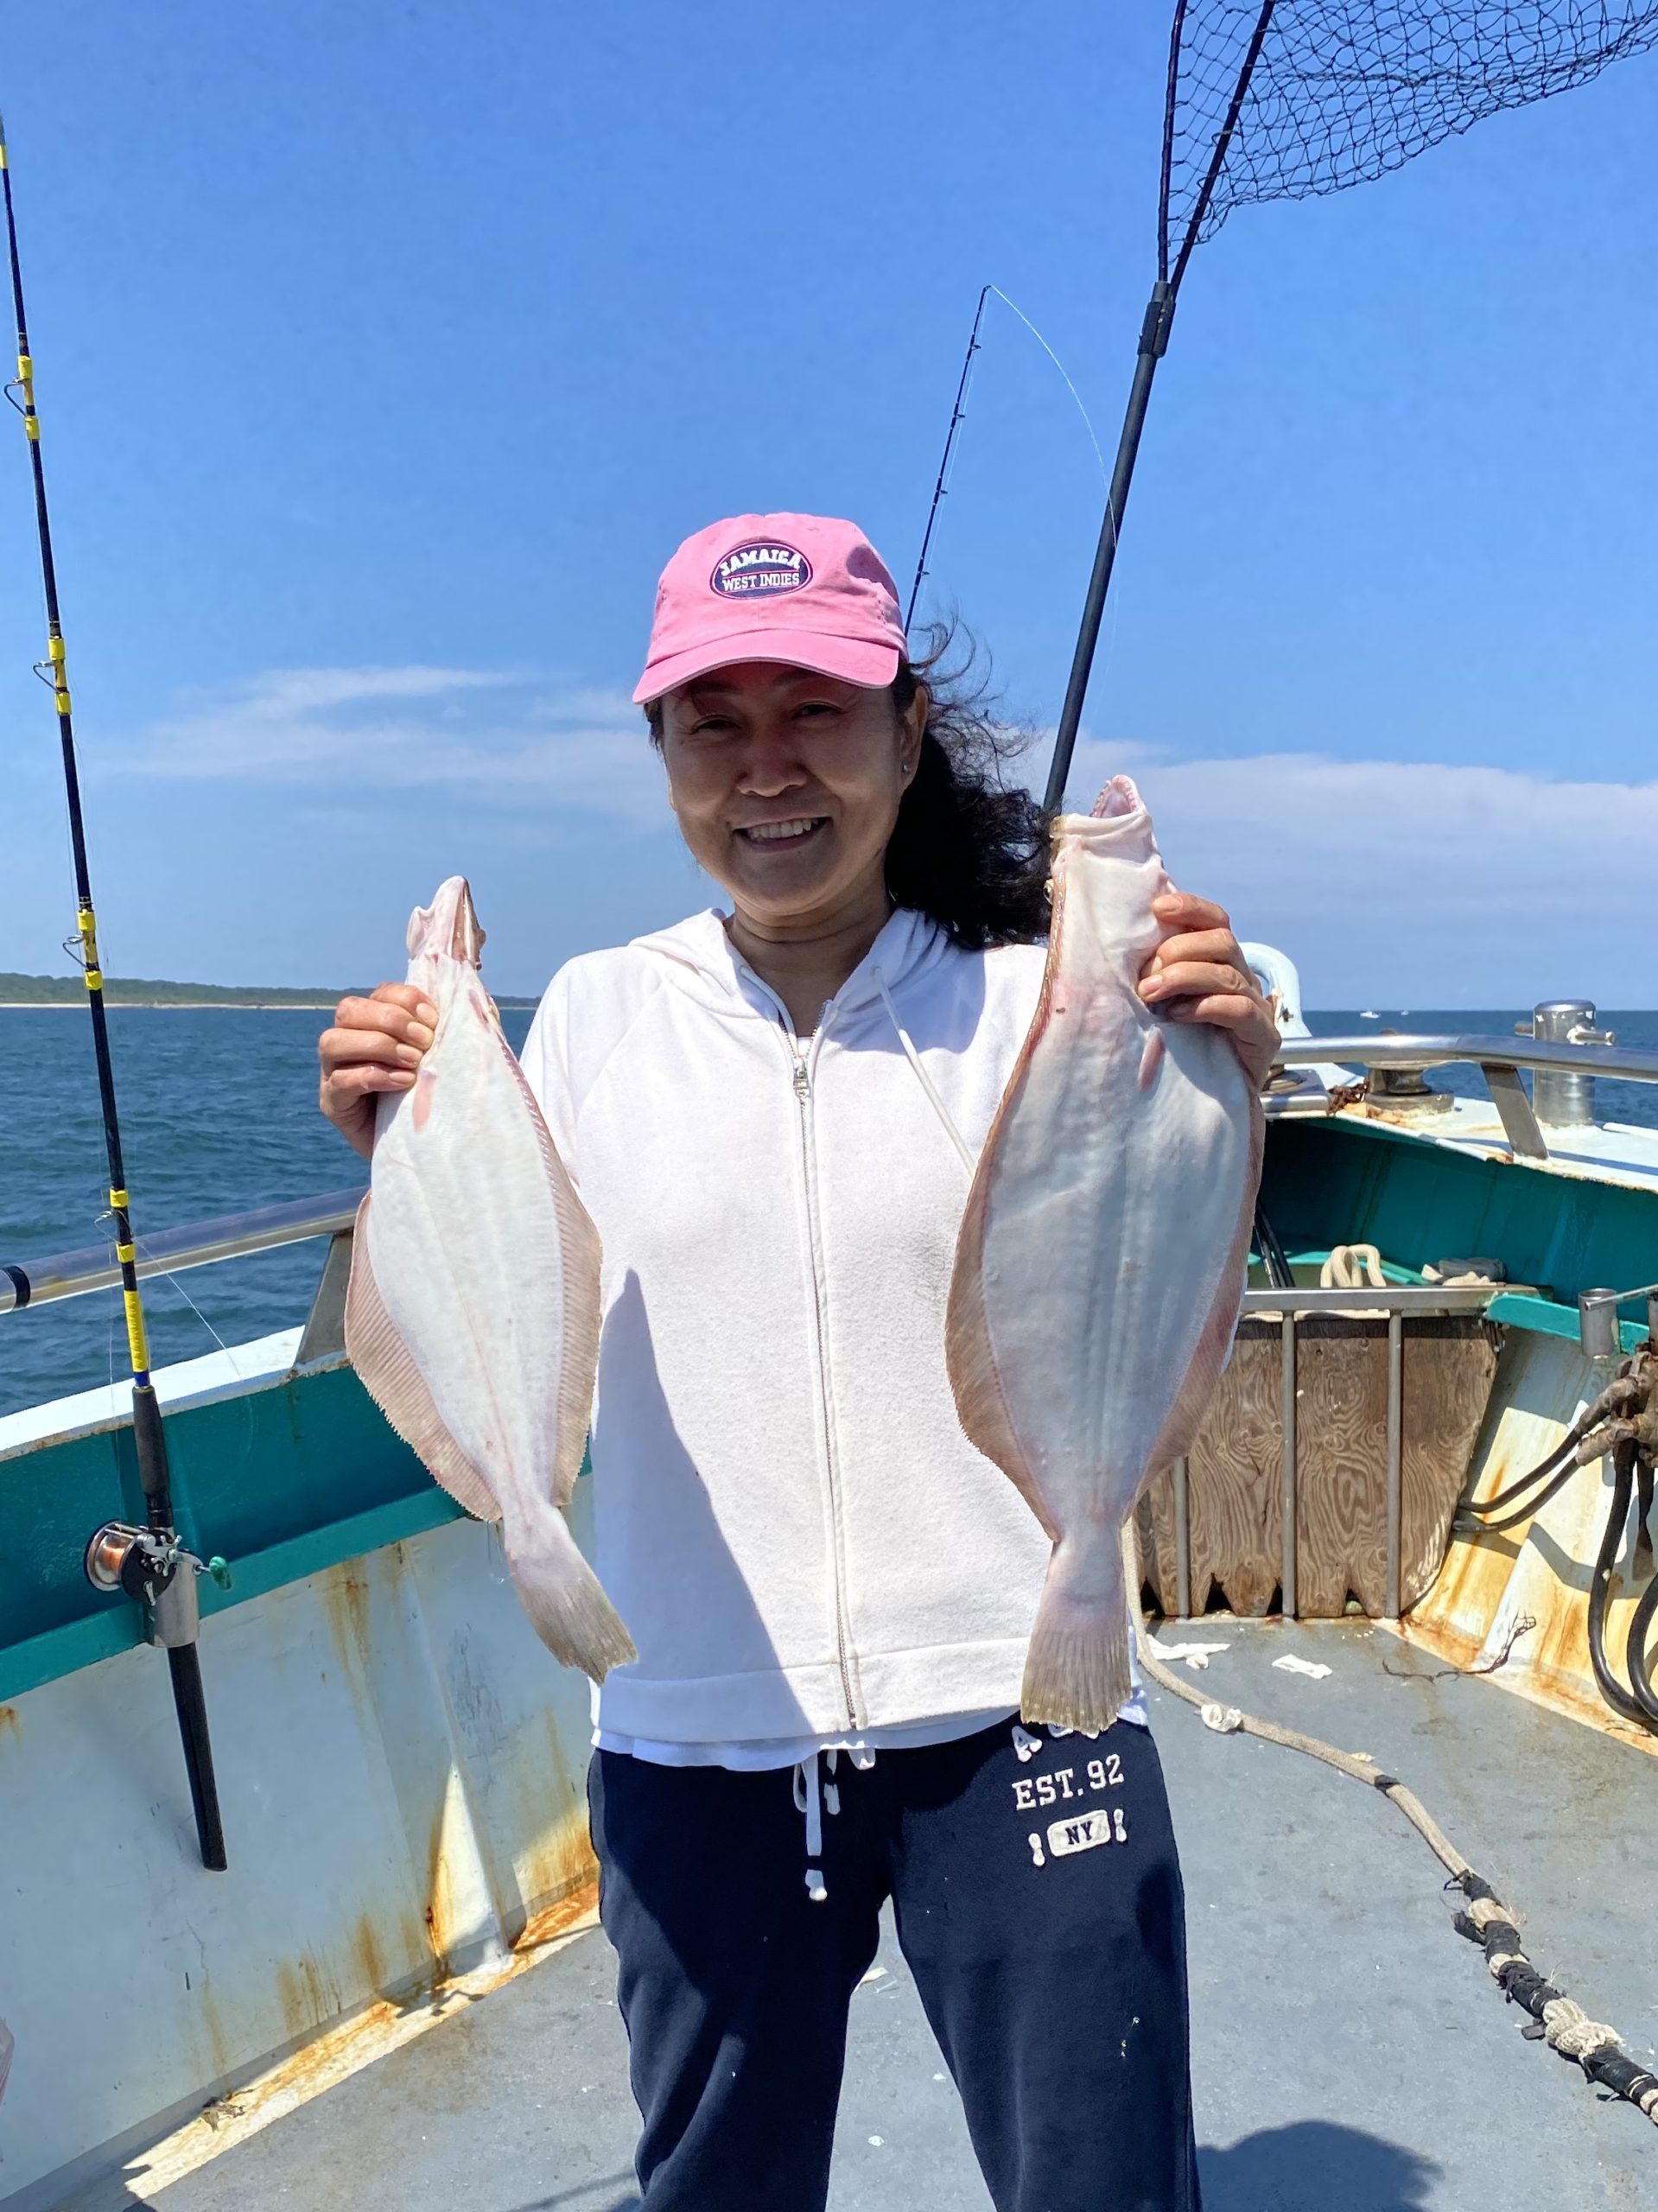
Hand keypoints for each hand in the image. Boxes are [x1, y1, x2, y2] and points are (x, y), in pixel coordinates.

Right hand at [318, 984, 438, 1159]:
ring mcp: (333, 1072)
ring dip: (377, 1045)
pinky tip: (403, 1082)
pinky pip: (339, 1080)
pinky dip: (373, 1075)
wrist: (427, 1149)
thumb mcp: (449, 1058)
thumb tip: (475, 999)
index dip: (405, 999)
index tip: (434, 1019)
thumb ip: (455, 1029)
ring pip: (332, 1041)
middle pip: (348, 1010)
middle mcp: (348, 1042)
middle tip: (424, 1041)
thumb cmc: (440, 1098)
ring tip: (413, 1063)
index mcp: (376, 1023)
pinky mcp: (332, 1103)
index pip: (379, 993)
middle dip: (390, 1020)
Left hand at [1137, 892, 1278, 1090]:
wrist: (1205, 1107)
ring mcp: (1257, 1009)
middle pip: (1223, 941)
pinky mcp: (1264, 1038)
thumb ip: (1153, 977)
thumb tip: (1118, 951)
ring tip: (1150, 994)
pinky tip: (1178, 1016)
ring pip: (1228, 973)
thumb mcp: (1160, 1006)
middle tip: (1146, 975)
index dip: (1190, 908)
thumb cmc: (1177, 1052)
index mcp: (1220, 965)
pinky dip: (1206, 1007)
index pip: (1215, 922)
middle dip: (1180, 949)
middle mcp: (1242, 980)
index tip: (1157, 908)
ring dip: (1184, 977)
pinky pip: (1241, 1009)